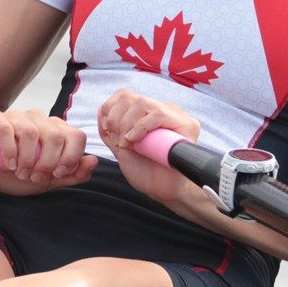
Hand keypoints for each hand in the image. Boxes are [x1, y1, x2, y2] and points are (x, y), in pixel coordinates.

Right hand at [0, 107, 96, 195]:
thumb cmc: (16, 174)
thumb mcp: (48, 181)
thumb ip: (72, 175)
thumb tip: (93, 160)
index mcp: (55, 131)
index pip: (76, 135)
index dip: (71, 157)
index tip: (57, 174)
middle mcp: (38, 119)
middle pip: (54, 136)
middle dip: (46, 163)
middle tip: (34, 177)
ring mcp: (16, 115)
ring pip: (30, 132)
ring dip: (26, 159)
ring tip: (19, 172)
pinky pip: (5, 128)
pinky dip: (9, 149)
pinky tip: (8, 163)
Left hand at [96, 89, 208, 211]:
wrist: (163, 191)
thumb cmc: (145, 172)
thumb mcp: (121, 148)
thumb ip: (111, 131)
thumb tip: (101, 112)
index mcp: (147, 114)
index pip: (124, 95)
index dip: (110, 110)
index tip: (110, 133)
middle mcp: (163, 110)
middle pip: (131, 97)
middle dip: (116, 119)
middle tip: (119, 142)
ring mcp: (176, 116)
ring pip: (143, 103)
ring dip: (127, 124)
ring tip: (128, 144)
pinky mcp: (187, 125)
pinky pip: (159, 114)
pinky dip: (141, 127)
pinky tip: (135, 141)